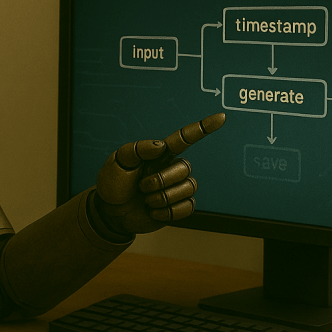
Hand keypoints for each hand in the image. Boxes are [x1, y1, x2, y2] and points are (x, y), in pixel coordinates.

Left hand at [93, 112, 224, 235]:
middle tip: (142, 187)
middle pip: (185, 168)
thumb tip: (161, 145)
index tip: (221, 118)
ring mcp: (175, 188)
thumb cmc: (113, 183)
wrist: (109, 212)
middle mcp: (171, 169)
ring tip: (146, 199)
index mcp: (160, 154)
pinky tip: (153, 211)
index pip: (185, 138)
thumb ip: (137, 149)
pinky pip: (187, 207)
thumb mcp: (118, 161)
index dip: (204, 127)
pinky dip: (167, 212)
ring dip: (163, 197)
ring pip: (189, 188)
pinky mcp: (177, 208)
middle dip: (162, 180)